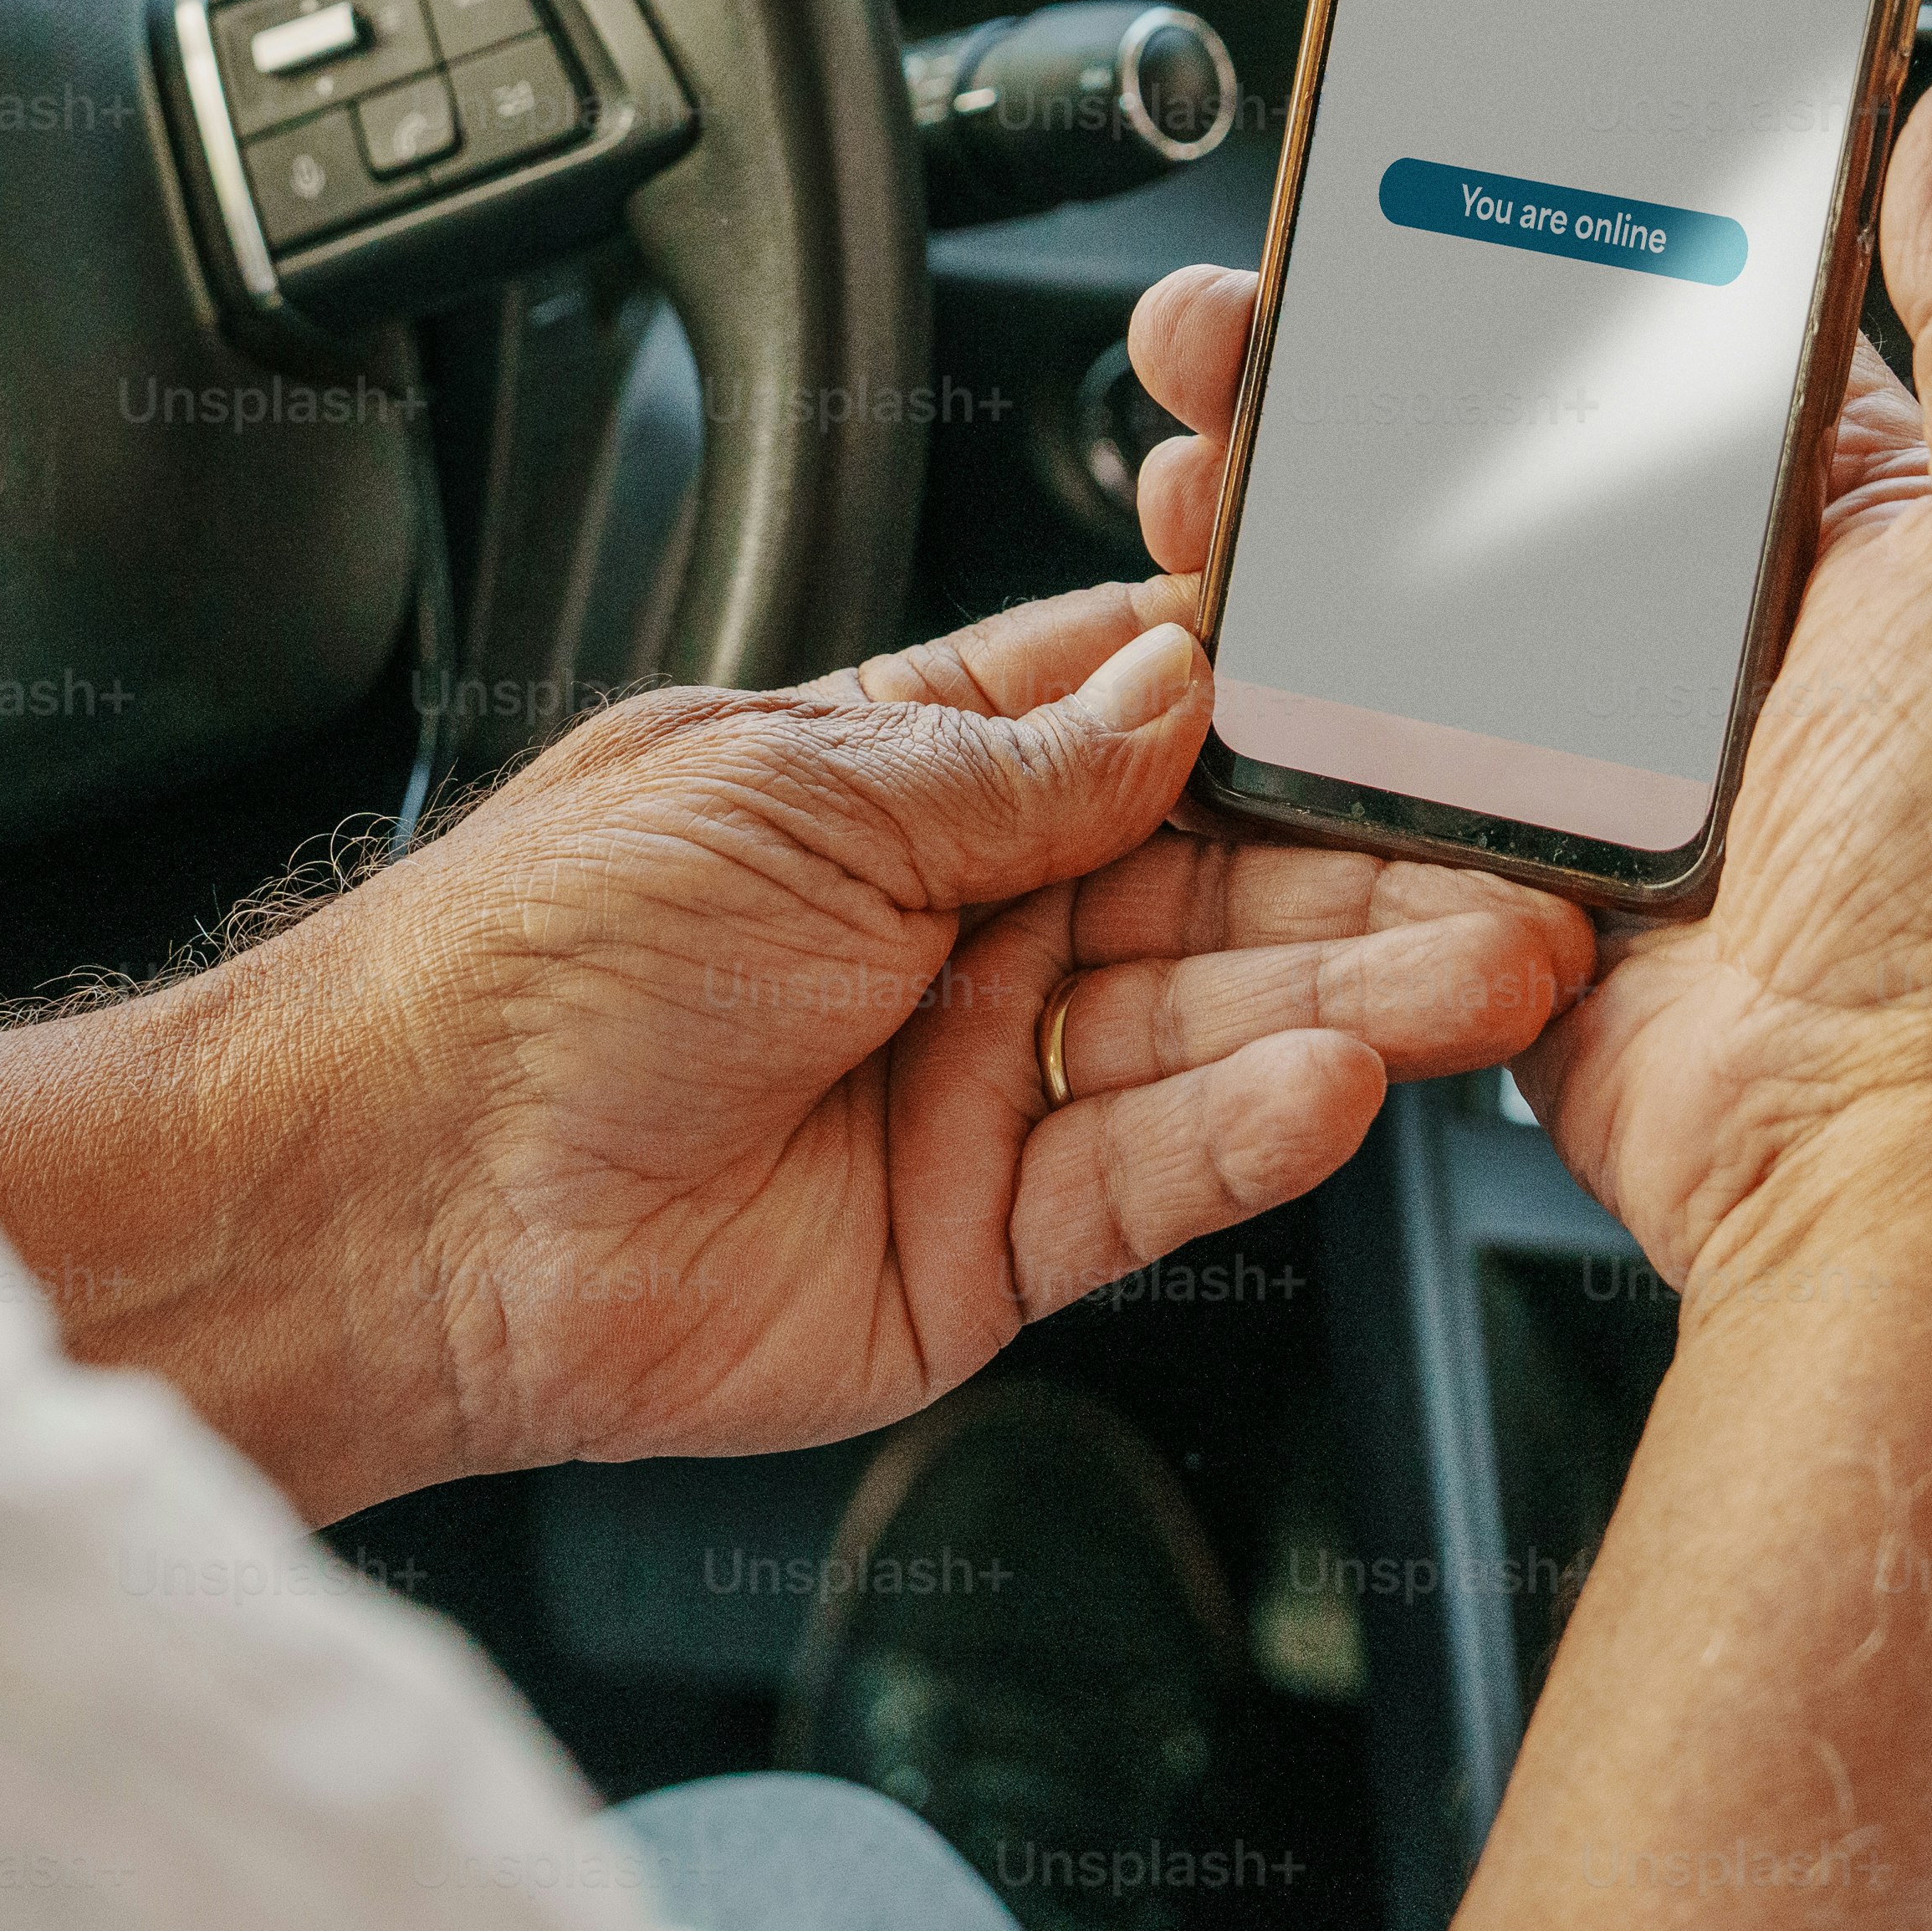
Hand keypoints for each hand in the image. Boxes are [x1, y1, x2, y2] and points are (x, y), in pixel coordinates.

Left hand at [0, 579, 1591, 1518]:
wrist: (407, 1187)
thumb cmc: (532, 958)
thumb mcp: (797, 788)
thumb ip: (1013, 762)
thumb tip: (1175, 683)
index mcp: (893, 787)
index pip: (1127, 718)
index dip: (1269, 701)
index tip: (1421, 678)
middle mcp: (953, 938)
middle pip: (1211, 894)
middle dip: (1366, 874)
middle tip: (1523, 856)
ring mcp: (975, 1096)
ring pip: (1210, 1036)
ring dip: (1360, 997)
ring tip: (1497, 965)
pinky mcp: (981, 1252)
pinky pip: (1149, 1184)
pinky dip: (1249, 1132)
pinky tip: (1344, 1078)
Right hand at [1124, 64, 1931, 1290]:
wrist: (1913, 1149)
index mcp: (1856, 520)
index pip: (1666, 335)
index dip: (1534, 248)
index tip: (1418, 182)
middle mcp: (1719, 625)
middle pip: (1489, 446)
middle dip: (1346, 368)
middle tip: (1240, 323)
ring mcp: (1601, 745)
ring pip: (1399, 581)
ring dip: (1281, 504)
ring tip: (1195, 449)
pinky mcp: (1507, 857)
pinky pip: (1369, 746)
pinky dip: (1277, 683)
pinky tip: (1210, 614)